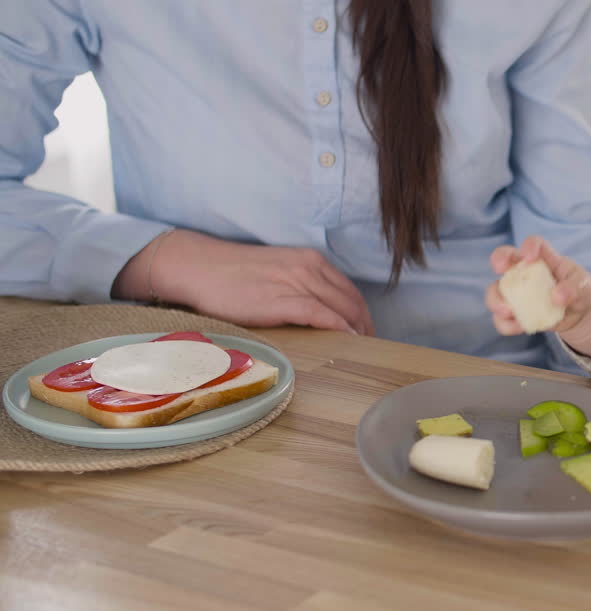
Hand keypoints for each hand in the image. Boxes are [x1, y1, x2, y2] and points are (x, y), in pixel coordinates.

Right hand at [115, 230, 375, 335]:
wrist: (198, 267)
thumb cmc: (232, 274)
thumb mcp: (276, 272)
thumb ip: (299, 285)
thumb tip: (317, 311)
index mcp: (309, 260)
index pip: (349, 289)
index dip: (362, 312)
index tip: (367, 330)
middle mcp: (309, 268)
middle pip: (352, 300)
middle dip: (365, 324)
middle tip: (371, 346)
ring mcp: (297, 283)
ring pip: (342, 308)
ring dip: (357, 331)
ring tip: (363, 350)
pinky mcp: (283, 300)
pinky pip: (322, 316)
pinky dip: (340, 328)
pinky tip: (349, 340)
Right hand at [485, 236, 590, 357]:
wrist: (580, 314)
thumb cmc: (580, 291)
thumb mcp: (584, 287)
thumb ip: (573, 288)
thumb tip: (556, 296)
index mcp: (544, 258)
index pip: (534, 244)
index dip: (529, 246)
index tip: (530, 258)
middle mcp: (525, 271)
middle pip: (503, 257)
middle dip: (498, 260)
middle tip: (500, 270)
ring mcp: (517, 291)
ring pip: (496, 291)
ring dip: (497, 300)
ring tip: (509, 311)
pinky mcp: (516, 312)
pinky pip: (502, 319)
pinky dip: (507, 324)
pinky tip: (519, 327)